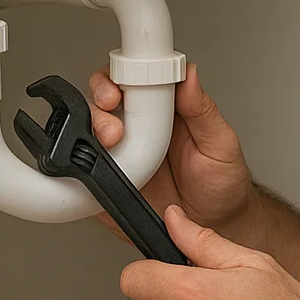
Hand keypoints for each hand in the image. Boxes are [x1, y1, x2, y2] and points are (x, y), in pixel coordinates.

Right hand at [88, 63, 255, 232]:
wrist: (214, 224)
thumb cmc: (221, 182)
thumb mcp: (220, 143)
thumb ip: (203, 109)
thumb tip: (189, 74)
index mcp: (164, 109)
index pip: (132, 78)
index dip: (119, 77)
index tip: (120, 89)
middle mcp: (138, 126)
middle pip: (101, 101)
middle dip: (99, 105)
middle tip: (114, 124)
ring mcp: (120, 153)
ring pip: (86, 130)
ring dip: (90, 132)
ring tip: (111, 144)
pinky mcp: (108, 180)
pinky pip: (82, 169)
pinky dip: (78, 165)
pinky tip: (93, 167)